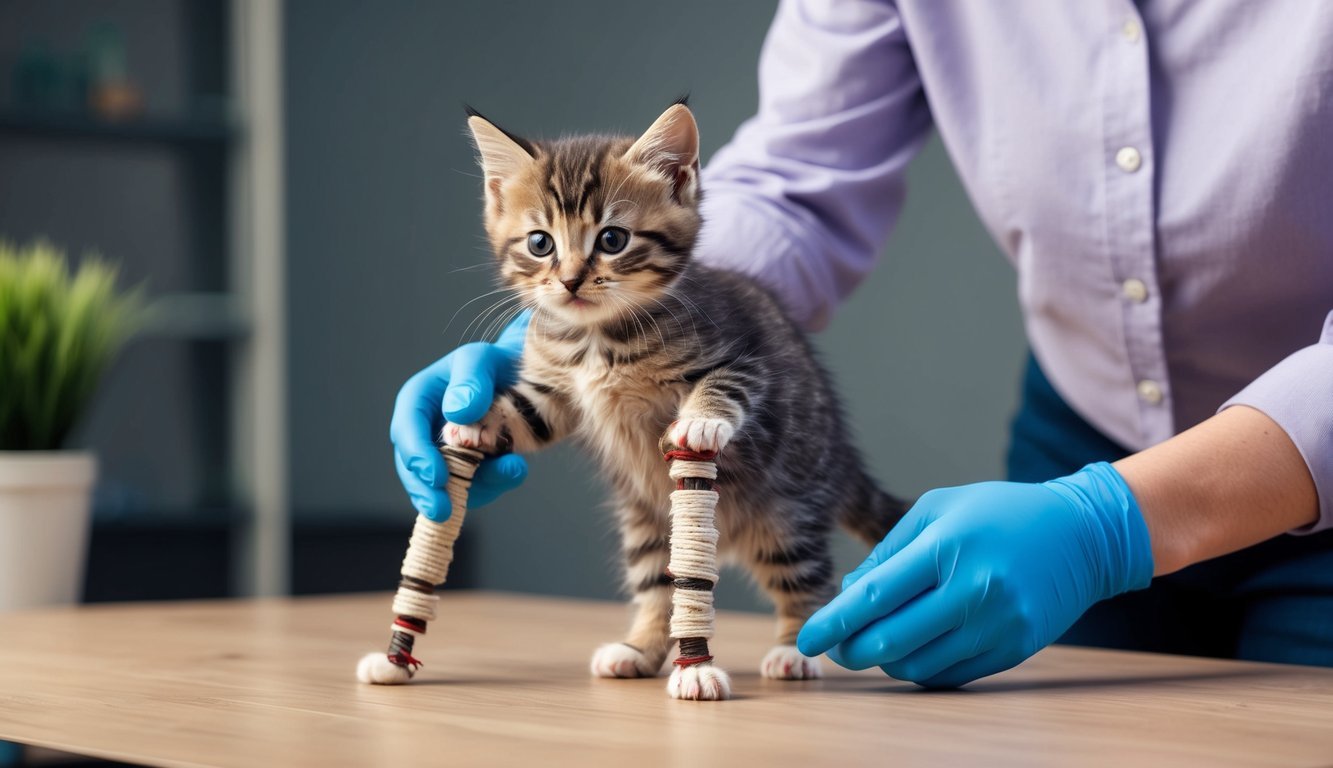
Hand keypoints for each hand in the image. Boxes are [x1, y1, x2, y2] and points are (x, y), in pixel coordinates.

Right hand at [389, 313, 531, 520]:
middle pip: (415, 469)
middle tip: (444, 510)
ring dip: (474, 489)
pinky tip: (516, 468)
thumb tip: (458, 412)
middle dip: (428, 492)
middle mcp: (426, 431)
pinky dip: (494, 484)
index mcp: (419, 401)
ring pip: (446, 485)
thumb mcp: (482, 360)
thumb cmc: (495, 364)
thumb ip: (470, 380)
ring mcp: (448, 454)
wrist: (522, 377)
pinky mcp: (471, 470)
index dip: (417, 456)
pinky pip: (475, 488)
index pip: (407, 430)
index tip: (436, 476)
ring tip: (512, 470)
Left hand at [797, 462, 1152, 687]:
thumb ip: (890, 551)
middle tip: (835, 646)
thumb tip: (850, 594)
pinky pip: (949, 673)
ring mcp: (997, 624)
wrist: (1083, 535)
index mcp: (949, 546)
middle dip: (851, 649)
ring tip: (874, 643)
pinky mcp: (1014, 649)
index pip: (876, 596)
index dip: (834, 622)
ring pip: (916, 664)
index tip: (807, 638)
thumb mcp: (939, 509)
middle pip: (890, 640)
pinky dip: (919, 666)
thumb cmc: (1000, 513)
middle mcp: (974, 589)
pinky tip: (911, 649)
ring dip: (883, 661)